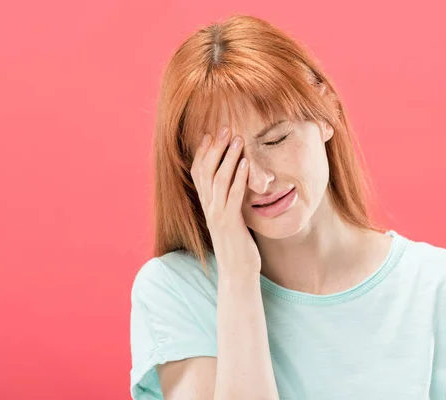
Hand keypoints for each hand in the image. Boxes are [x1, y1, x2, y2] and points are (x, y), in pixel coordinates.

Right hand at [190, 126, 261, 276]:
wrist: (237, 271)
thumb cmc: (237, 245)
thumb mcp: (231, 219)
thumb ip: (230, 201)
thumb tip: (238, 183)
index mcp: (207, 205)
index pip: (199, 172)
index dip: (203, 152)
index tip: (210, 133)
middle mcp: (208, 207)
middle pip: (206, 171)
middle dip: (216, 147)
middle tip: (224, 128)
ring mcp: (217, 214)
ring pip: (219, 179)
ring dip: (228, 157)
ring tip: (237, 138)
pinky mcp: (229, 222)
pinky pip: (233, 195)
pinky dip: (239, 177)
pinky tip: (246, 163)